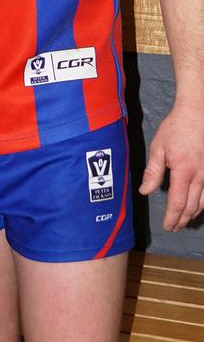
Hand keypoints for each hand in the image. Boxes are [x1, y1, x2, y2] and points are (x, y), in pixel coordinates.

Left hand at [138, 104, 203, 230]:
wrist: (196, 114)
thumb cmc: (176, 129)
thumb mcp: (158, 147)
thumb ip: (153, 171)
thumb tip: (145, 191)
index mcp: (183, 171)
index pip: (177, 202)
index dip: (172, 217)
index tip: (167, 226)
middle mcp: (200, 176)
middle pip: (192, 206)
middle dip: (181, 219)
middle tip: (173, 227)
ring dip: (193, 214)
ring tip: (183, 220)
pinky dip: (203, 204)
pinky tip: (197, 206)